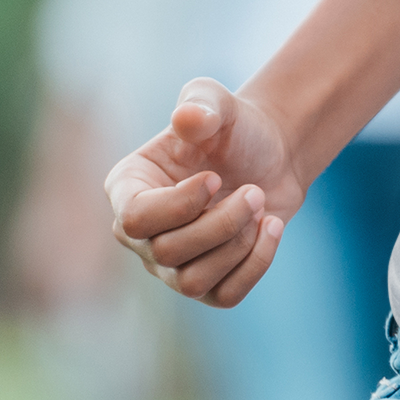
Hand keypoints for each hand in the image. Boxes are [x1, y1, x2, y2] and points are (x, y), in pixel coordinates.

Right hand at [105, 79, 302, 308]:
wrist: (271, 153)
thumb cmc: (234, 127)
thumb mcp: (219, 103)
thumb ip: (201, 103)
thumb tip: (187, 119)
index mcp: (127, 187)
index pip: (135, 219)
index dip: (179, 205)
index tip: (213, 177)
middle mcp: (140, 233)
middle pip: (167, 254)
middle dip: (221, 223)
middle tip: (254, 191)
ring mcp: (170, 264)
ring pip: (192, 283)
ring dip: (238, 244)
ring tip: (261, 205)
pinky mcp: (207, 283)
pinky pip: (224, 296)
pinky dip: (255, 264)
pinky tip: (271, 228)